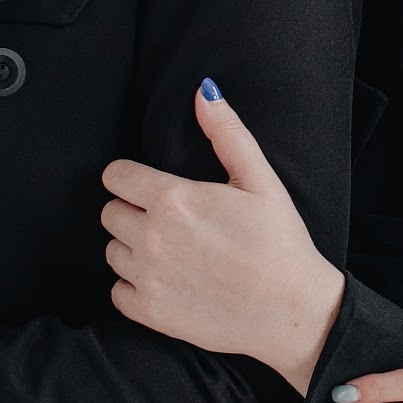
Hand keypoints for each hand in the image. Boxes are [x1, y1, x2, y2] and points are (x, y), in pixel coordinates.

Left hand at [102, 81, 343, 393]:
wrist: (292, 310)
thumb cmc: (281, 241)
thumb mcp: (260, 179)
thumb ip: (226, 132)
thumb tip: (204, 90)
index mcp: (173, 199)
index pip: (116, 176)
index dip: (131, 177)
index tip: (151, 187)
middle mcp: (151, 237)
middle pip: (110, 213)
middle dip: (133, 212)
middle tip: (170, 221)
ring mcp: (147, 277)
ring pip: (111, 252)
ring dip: (132, 248)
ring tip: (170, 251)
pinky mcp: (150, 312)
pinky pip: (117, 292)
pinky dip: (134, 286)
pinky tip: (166, 281)